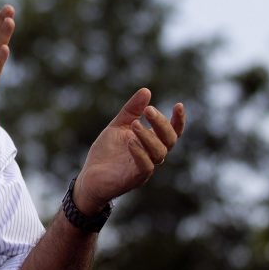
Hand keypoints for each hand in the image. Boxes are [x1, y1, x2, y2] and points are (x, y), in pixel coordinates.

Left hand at [73, 88, 185, 214]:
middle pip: (169, 140)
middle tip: (149, 110)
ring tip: (135, 124)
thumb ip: (132, 110)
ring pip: (159, 153)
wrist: (89, 177)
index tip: (179, 105)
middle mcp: (152, 155)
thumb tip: (146, 90)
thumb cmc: (106, 152)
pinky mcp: (134, 179)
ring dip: (148, 137)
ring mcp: (145, 167)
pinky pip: (145, 167)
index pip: (172, 132)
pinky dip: (140, 153)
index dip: (178, 120)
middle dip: (161, 124)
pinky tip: (130, 142)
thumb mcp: (118, 126)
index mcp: (151, 142)